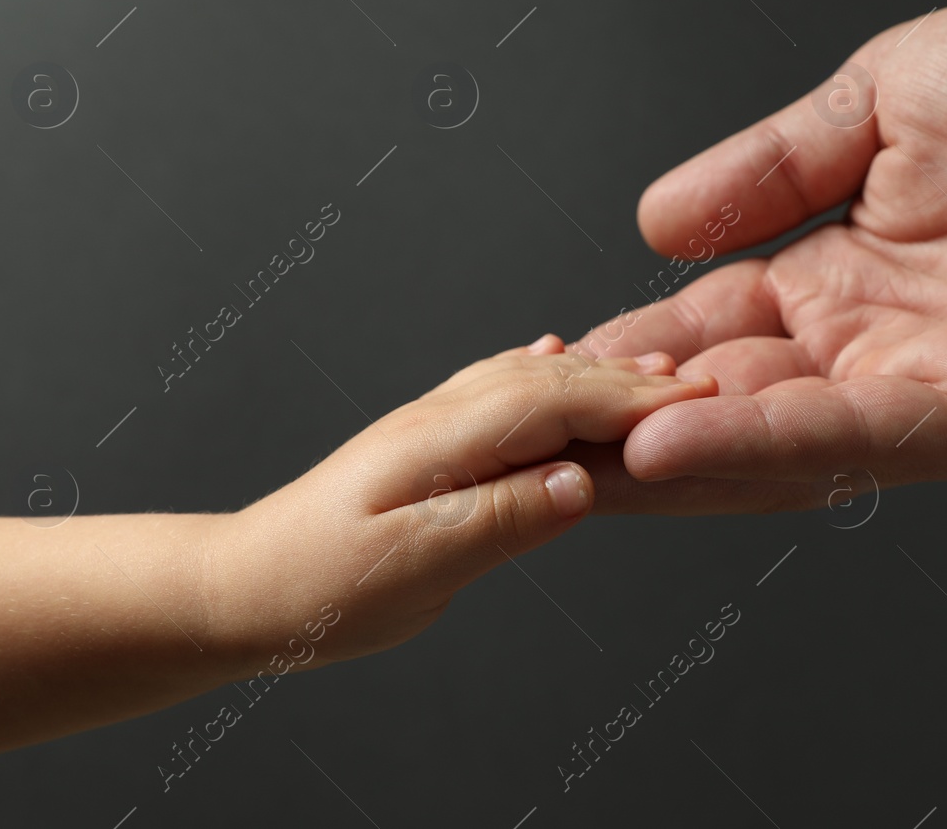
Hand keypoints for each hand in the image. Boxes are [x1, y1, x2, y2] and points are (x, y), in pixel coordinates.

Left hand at [203, 339, 716, 665]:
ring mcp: (432, 424)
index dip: (639, 402)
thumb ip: (500, 519)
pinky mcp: (426, 443)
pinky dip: (545, 375)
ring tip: (658, 371)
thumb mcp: (412, 567)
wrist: (239, 587)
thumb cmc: (314, 585)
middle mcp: (441, 417)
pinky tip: (556, 360)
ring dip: (598, 373)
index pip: (561, 405)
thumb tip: (581, 483)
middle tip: (707, 382)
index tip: (704, 400)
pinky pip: (499, 391)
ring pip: (531, 380)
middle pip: (556, 381)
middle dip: (635, 380)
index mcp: (443, 441)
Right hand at [573, 0, 946, 503]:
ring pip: (780, 444)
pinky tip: (673, 438)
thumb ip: (765, 170)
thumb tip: (653, 224)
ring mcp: (939, 395)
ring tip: (564, 453)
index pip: (708, 336)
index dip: (625, 350)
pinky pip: (864, 436)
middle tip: (513, 442)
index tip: (535, 365)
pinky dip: (765, 440)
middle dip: (621, 425)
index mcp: (848, 287)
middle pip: (727, 410)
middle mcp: (882, 356)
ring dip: (670, 451)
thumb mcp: (874, 109)